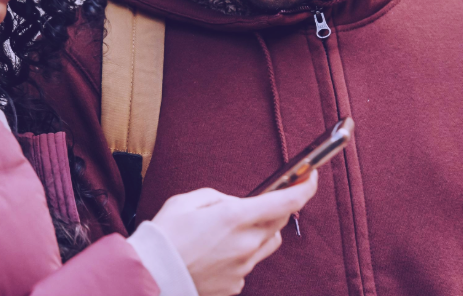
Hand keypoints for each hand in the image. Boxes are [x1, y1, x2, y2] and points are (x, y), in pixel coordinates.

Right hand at [148, 172, 318, 295]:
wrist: (152, 275)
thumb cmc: (166, 235)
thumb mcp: (188, 201)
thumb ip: (219, 198)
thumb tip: (236, 203)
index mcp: (235, 218)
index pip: (286, 202)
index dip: (304, 188)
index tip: (310, 177)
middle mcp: (246, 244)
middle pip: (279, 223)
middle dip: (274, 210)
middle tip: (255, 204)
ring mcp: (243, 267)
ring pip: (267, 244)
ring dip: (259, 232)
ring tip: (229, 231)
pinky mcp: (236, 284)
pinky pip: (249, 264)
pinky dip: (240, 254)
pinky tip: (216, 254)